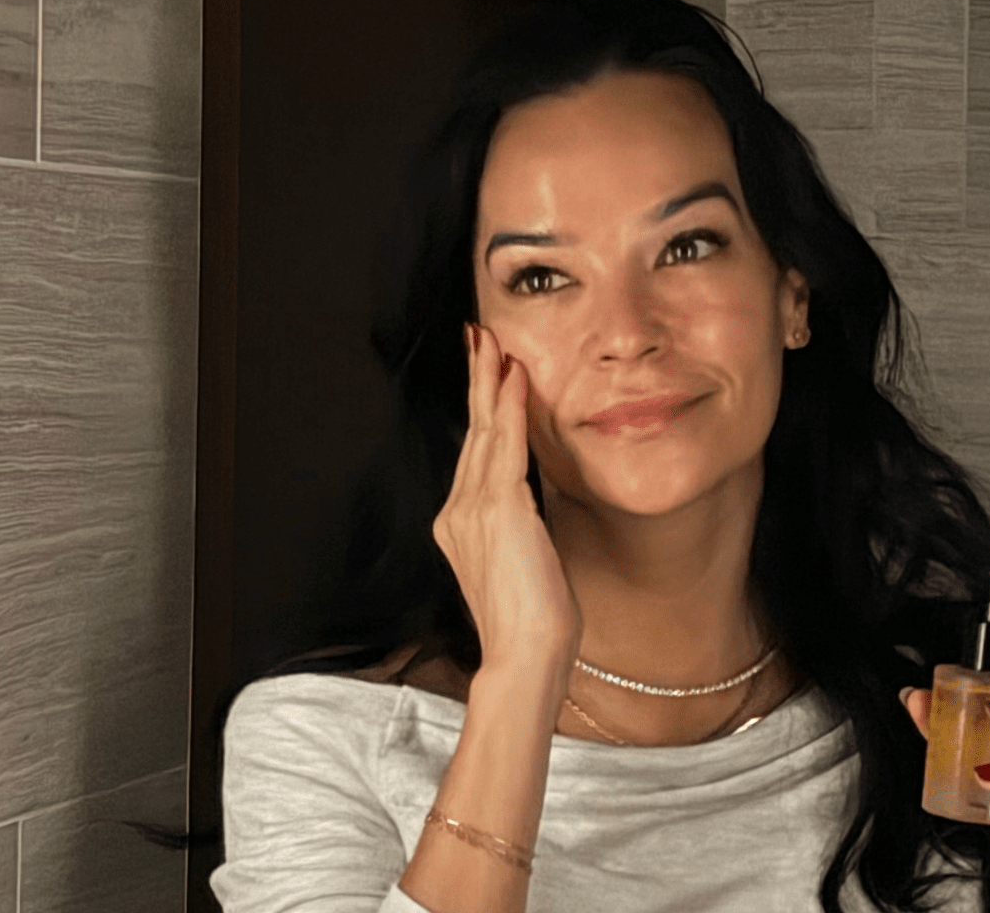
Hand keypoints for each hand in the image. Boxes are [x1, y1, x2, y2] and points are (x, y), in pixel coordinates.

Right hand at [432, 323, 582, 679]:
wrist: (525, 654)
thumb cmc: (532, 621)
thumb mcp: (521, 561)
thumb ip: (518, 527)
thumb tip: (530, 507)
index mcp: (458, 524)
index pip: (472, 452)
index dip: (479, 407)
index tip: (482, 369)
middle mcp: (457, 512)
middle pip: (472, 431)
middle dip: (477, 379)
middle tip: (479, 335)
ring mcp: (474, 509)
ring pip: (485, 430)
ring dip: (491, 381)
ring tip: (494, 342)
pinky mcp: (501, 509)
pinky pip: (506, 444)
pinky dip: (511, 407)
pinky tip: (515, 377)